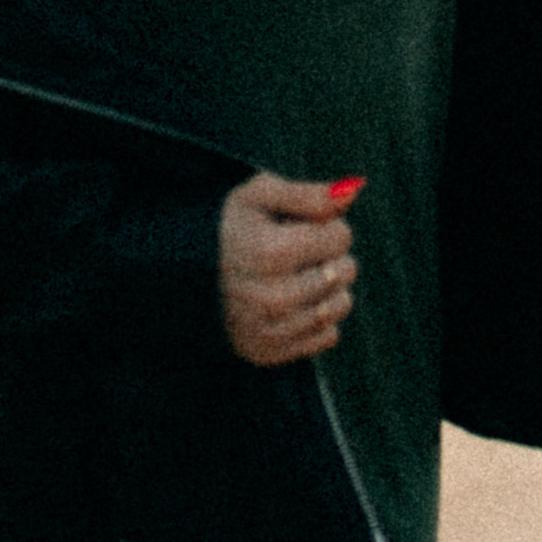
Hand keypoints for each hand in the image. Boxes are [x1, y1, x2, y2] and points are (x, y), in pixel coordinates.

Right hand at [219, 170, 361, 366]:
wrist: (186, 275)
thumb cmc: (231, 227)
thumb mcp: (260, 196)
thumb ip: (311, 194)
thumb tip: (356, 188)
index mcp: (269, 252)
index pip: (340, 236)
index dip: (327, 226)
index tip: (301, 227)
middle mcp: (271, 297)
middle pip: (344, 272)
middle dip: (331, 256)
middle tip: (299, 252)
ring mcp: (269, 330)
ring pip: (340, 306)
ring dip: (330, 288)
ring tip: (299, 276)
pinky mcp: (269, 353)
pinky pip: (328, 337)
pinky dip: (319, 319)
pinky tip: (293, 304)